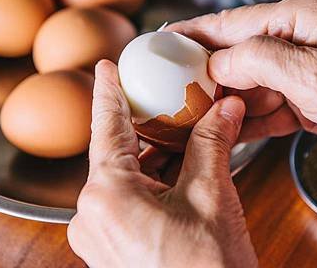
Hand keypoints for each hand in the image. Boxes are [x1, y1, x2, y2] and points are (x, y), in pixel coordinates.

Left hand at [68, 60, 257, 267]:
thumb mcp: (211, 196)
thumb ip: (212, 143)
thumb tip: (226, 107)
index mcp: (106, 194)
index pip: (107, 127)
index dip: (108, 91)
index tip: (105, 66)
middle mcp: (90, 216)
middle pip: (119, 153)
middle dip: (147, 127)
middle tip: (167, 100)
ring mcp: (98, 237)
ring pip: (125, 179)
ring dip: (155, 157)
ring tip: (184, 135)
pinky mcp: (112, 250)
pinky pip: (128, 202)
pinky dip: (152, 183)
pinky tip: (178, 171)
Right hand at [168, 0, 316, 179]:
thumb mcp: (315, 74)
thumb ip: (257, 61)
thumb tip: (215, 62)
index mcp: (299, 17)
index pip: (231, 22)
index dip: (191, 33)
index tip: (159, 43)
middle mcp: (301, 38)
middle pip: (238, 54)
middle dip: (205, 74)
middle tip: (170, 91)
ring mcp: (308, 69)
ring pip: (252, 83)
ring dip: (227, 101)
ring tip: (192, 117)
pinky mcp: (315, 97)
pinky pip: (272, 106)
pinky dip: (252, 120)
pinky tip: (230, 131)